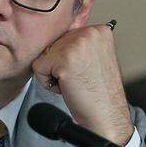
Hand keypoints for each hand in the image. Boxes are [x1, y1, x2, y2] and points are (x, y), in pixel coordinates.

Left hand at [31, 19, 132, 144]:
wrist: (106, 116)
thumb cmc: (99, 92)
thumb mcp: (94, 58)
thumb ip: (79, 43)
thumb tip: (54, 33)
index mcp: (99, 30)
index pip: (64, 36)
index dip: (68, 58)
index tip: (83, 71)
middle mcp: (89, 32)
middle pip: (52, 44)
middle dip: (60, 65)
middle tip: (80, 79)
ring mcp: (77, 44)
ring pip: (44, 55)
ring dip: (54, 73)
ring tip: (75, 83)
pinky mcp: (64, 59)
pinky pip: (38, 68)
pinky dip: (48, 83)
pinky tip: (68, 88)